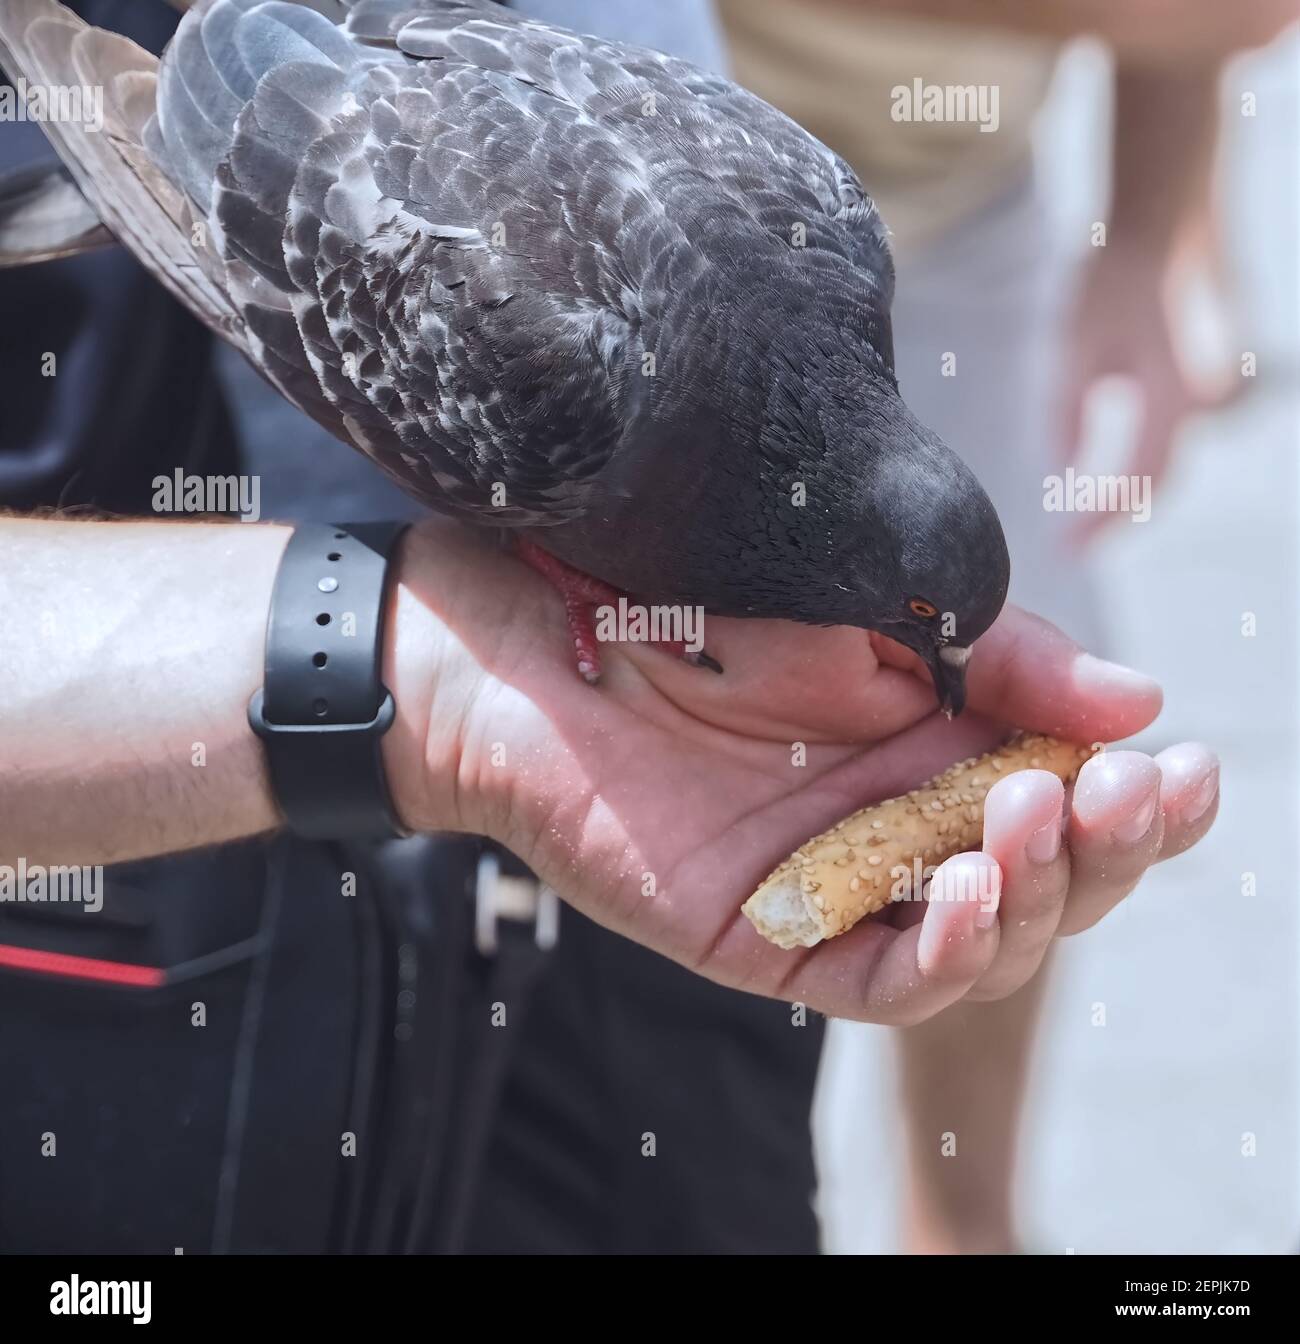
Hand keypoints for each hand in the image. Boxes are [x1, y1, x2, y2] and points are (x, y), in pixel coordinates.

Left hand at [385, 522, 1218, 1022]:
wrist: (538, 645)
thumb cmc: (696, 604)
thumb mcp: (874, 609)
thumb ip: (998, 660)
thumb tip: (1140, 704)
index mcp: (939, 746)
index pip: (1074, 800)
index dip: (1145, 801)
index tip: (1190, 764)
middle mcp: (902, 826)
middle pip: (1048, 880)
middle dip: (1105, 847)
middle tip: (1121, 791)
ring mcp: (840, 889)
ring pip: (981, 941)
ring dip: (1036, 894)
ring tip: (1032, 817)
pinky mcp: (771, 939)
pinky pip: (880, 981)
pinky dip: (943, 953)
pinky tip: (970, 894)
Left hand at [1057, 234, 1238, 545]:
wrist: (1168, 216)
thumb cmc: (1115, 277)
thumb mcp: (1073, 350)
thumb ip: (1069, 417)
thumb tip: (1064, 473)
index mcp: (1175, 389)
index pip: (1140, 479)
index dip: (1104, 521)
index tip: (1070, 549)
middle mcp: (1214, 394)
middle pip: (1162, 476)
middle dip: (1117, 511)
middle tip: (1075, 539)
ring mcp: (1227, 385)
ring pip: (1175, 453)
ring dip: (1134, 481)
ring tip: (1090, 510)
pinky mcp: (1224, 376)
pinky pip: (1184, 429)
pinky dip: (1151, 450)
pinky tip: (1116, 469)